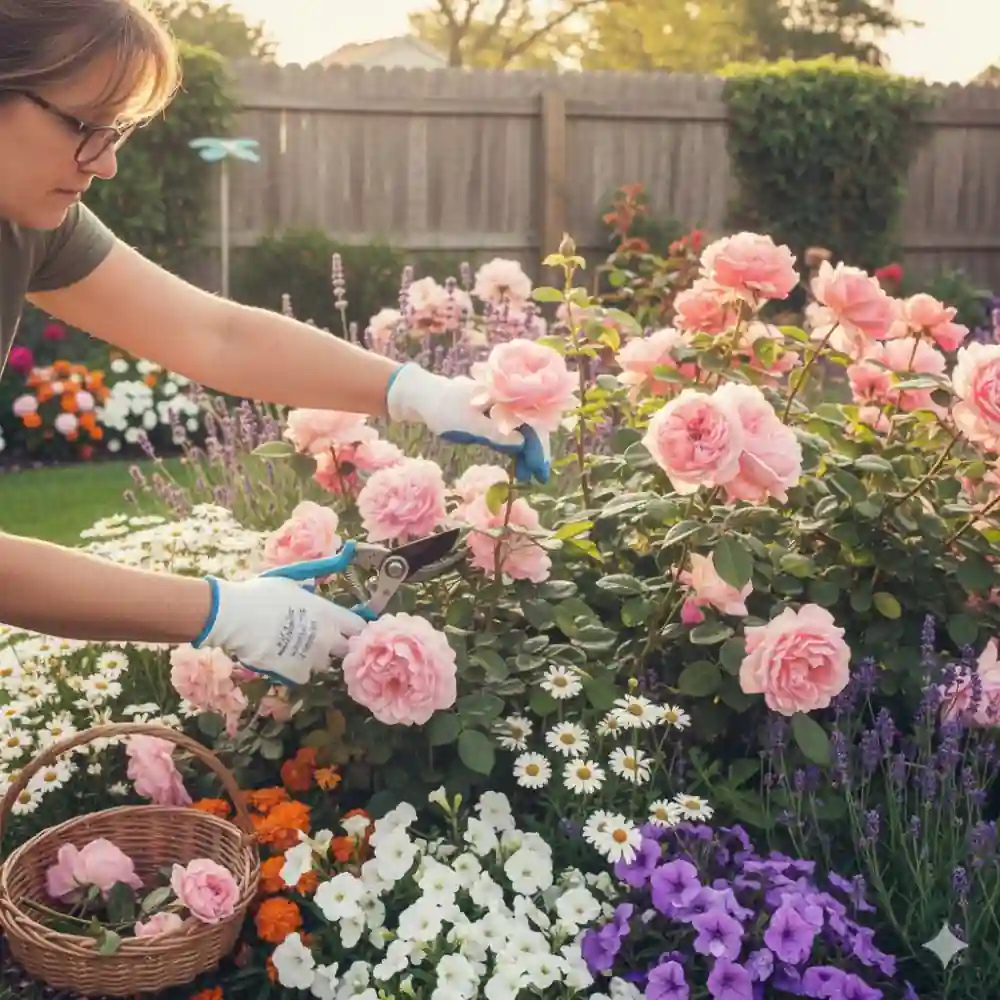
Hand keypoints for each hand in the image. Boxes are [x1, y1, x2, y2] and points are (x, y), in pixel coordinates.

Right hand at [192, 576, 366, 684]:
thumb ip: (314, 582)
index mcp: (328, 612)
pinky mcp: (295, 672)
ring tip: (296, 649)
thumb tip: (334, 566)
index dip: (356, 629)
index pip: (359, 627)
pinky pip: (304, 676)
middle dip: (337, 646)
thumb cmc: (261, 593)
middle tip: (321, 641)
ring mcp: (312, 657)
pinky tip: (284, 660)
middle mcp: (326, 636)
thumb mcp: (292, 580)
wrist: (234, 616)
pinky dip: (296, 671)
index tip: (349, 630)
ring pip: (323, 664)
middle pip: (347, 649)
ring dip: (315, 659)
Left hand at [386, 363, 549, 483]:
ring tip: (526, 476)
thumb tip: (522, 444)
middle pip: (529, 428)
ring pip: (519, 433)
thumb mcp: (470, 424)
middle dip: (535, 452)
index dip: (538, 447)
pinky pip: (508, 435)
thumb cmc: (445, 408)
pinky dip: (512, 449)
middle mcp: (506, 403)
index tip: (540, 470)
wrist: (423, 398)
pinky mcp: (490, 419)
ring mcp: (499, 411)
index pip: (531, 422)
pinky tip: (517, 465)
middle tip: (539, 477)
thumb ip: (496, 434)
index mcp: (505, 398)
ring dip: (524, 453)